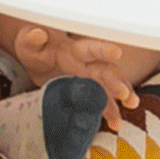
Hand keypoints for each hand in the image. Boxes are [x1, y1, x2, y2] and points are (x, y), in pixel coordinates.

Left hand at [13, 23, 141, 127]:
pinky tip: (115, 123)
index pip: (91, 48)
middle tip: (124, 93)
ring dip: (120, 98)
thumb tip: (36, 34)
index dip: (103, 50)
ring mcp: (90, 79)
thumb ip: (32, 39)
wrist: (37, 62)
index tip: (116, 53)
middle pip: (106, 71)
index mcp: (75, 49)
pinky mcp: (88, 93)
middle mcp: (88, 63)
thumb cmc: (36, 48)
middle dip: (116, 81)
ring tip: (130, 105)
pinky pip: (103, 102)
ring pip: (110, 87)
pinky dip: (110, 112)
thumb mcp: (28, 42)